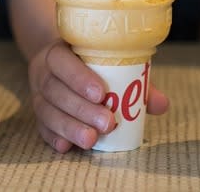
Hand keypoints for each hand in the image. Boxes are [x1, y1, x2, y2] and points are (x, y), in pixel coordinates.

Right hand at [28, 39, 169, 151]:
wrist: (58, 61)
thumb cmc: (91, 62)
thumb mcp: (109, 62)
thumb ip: (135, 81)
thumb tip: (162, 105)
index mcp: (59, 52)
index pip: (62, 61)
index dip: (79, 77)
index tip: (101, 93)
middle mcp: (43, 72)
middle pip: (56, 90)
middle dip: (81, 109)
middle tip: (107, 123)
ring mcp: (37, 94)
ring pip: (47, 111)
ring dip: (69, 127)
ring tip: (91, 140)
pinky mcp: (38, 114)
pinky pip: (41, 127)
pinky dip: (53, 137)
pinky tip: (66, 147)